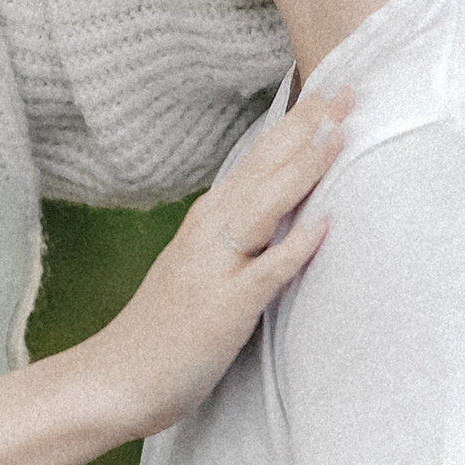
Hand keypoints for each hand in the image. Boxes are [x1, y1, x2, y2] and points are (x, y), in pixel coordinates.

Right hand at [84, 87, 348, 437]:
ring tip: (339, 133)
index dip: (296, 123)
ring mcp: (216, 267)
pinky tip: (325, 223)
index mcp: (210, 220)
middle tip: (348, 86)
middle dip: (307, 127)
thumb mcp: (203, 268)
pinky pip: (266, 272)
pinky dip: (296, 246)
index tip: (332, 88)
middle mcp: (211, 232)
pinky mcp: (224, 308)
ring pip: (266, 206)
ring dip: (303, 168)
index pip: (259, 160)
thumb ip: (240, 238)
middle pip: (265, 167)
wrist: (115, 379)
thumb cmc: (165, 330)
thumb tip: (285, 212)